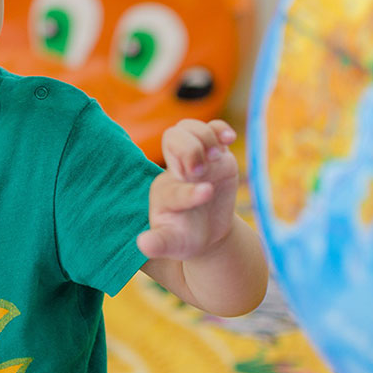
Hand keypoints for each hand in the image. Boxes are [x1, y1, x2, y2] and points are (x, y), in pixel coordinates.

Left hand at [138, 119, 238, 260]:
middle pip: (172, 138)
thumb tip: (143, 244)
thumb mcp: (172, 244)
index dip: (189, 191)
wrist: (204, 230)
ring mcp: (194, 158)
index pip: (173, 186)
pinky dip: (220, 128)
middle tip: (202, 169)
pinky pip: (212, 128)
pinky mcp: (215, 153)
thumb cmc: (184, 237)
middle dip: (189, 149)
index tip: (206, 193)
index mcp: (164, 194)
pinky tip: (229, 138)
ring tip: (216, 154)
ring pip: (188, 128)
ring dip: (204, 136)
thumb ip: (159, 244)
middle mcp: (176, 170)